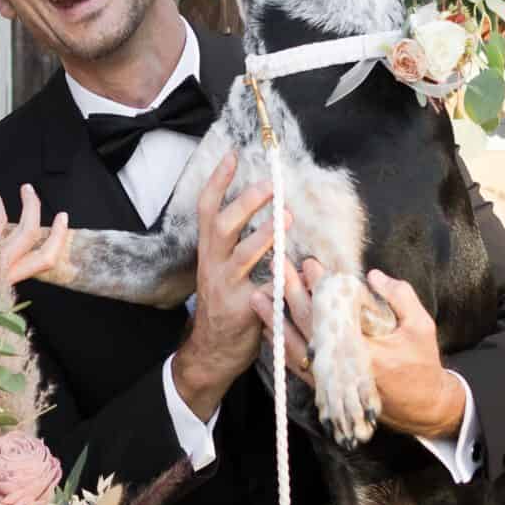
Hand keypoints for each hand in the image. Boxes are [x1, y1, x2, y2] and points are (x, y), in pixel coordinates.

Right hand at [171, 155, 287, 420]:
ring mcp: (225, 287)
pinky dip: (280, 278)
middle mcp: (213, 264)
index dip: (218, 181)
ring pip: (241, 256)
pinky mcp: (242, 310)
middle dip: (244, 202)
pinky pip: (263, 290)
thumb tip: (269, 211)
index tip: (233, 153)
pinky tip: (296, 266)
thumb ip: (239, 245)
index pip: (207, 209)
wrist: (213, 351)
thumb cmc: (227, 305)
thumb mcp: (225, 270)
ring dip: (264, 235)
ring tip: (286, 217)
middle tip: (270, 184)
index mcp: (209, 251)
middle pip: (221, 226)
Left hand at [256, 261, 464, 439]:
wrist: (421, 407)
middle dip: (291, 291)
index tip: (310, 262)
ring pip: (294, 345)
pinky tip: (267, 327)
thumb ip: (400, 296)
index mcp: (366, 350)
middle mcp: (342, 366)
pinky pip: (295, 364)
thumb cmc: (422, 364)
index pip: (335, 311)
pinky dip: (279, 345)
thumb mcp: (422, 326)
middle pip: (308, 323)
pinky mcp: (324, 387)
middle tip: (277, 265)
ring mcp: (330, 379)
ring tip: (259, 294)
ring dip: (276, 318)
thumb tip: (374, 275)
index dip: (320, 284)